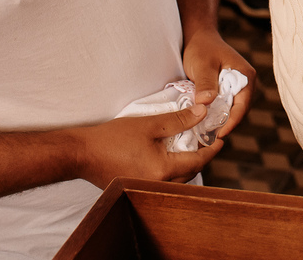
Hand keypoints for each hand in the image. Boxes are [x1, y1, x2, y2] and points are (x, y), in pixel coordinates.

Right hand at [75, 105, 223, 188]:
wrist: (82, 154)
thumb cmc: (114, 137)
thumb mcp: (149, 124)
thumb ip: (178, 120)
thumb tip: (203, 114)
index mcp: (163, 169)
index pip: (197, 161)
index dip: (211, 150)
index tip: (220, 140)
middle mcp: (157, 184)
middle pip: (190, 173)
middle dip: (201, 158)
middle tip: (207, 141)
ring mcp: (146, 188)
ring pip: (177, 181)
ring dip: (187, 166)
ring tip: (190, 148)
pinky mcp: (137, 187)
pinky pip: (164, 182)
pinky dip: (172, 171)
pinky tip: (170, 156)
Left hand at [181, 28, 255, 139]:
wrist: (197, 37)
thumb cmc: (201, 48)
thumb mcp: (202, 65)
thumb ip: (206, 83)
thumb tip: (206, 103)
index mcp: (245, 77)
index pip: (242, 105)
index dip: (231, 122)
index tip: (219, 134)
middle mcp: (245, 84)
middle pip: (238, 111)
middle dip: (225, 124)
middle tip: (210, 138)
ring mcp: (236, 88)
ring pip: (231, 110)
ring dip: (220, 121)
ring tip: (206, 134)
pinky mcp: (226, 91)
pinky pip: (224, 106)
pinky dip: (215, 115)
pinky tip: (203, 122)